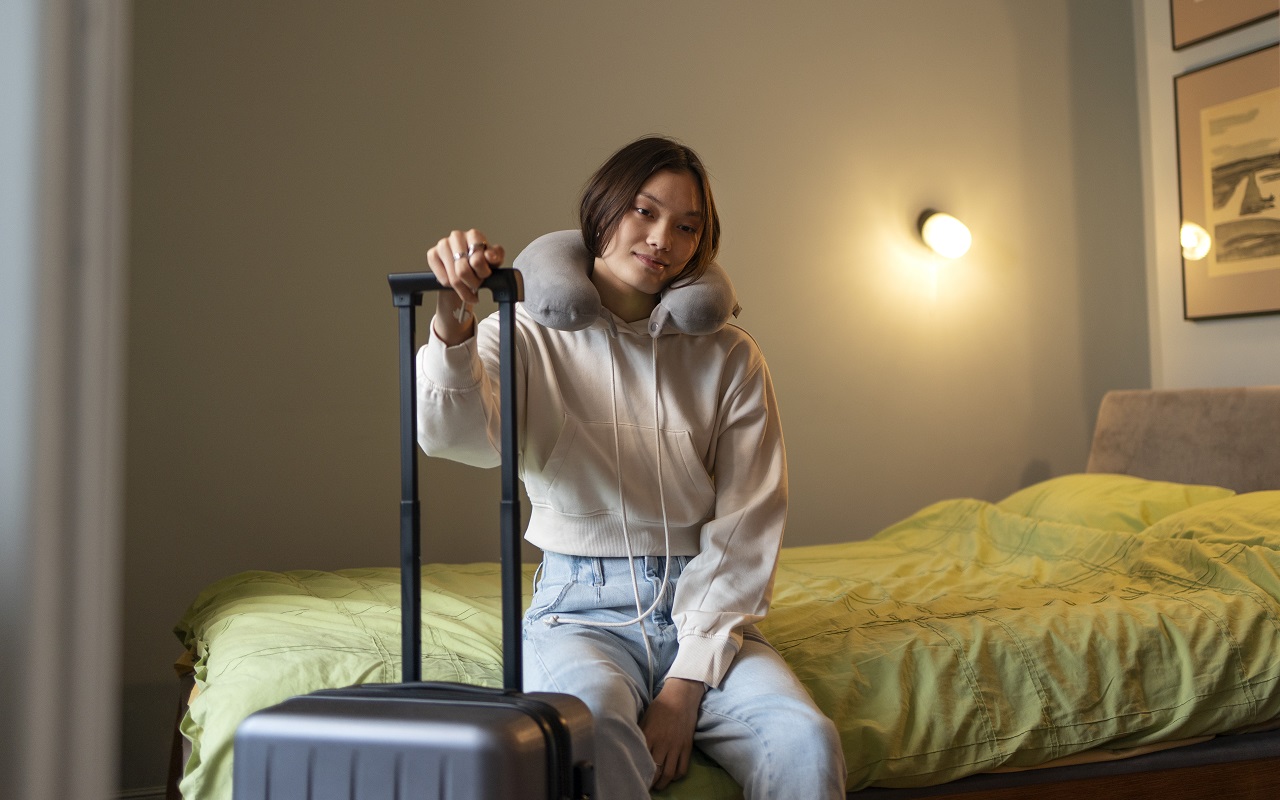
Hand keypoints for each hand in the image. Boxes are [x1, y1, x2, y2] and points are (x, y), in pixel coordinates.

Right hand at [426, 229, 504, 343]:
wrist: (466, 270)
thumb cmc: (481, 263)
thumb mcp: (494, 261)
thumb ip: (497, 257)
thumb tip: (490, 256)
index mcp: (474, 235)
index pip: (477, 260)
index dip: (483, 273)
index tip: (485, 276)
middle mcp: (457, 236)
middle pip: (462, 270)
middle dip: (473, 283)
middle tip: (476, 284)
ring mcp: (443, 244)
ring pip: (453, 278)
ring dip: (463, 288)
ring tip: (468, 287)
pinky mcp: (432, 254)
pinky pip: (443, 279)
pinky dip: (451, 286)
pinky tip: (456, 282)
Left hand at [640, 678, 704, 790]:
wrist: (681, 697)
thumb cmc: (660, 707)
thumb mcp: (644, 719)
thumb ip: (639, 735)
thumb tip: (630, 748)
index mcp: (649, 736)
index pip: (643, 761)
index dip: (639, 773)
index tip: (635, 779)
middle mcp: (663, 744)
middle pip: (656, 771)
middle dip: (650, 783)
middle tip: (645, 787)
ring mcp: (676, 746)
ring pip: (669, 773)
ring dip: (663, 783)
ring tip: (658, 785)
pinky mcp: (687, 747)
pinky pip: (683, 768)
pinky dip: (677, 776)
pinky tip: (672, 776)